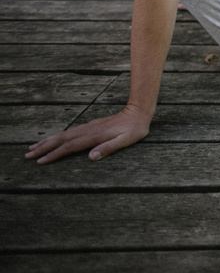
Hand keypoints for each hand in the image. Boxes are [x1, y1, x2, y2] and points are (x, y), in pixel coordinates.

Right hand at [25, 105, 150, 164]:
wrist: (138, 111)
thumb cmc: (135, 129)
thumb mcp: (127, 140)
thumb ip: (109, 148)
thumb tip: (91, 157)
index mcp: (95, 136)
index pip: (70, 146)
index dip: (55, 154)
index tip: (41, 161)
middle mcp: (88, 130)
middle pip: (62, 139)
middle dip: (44, 147)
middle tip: (27, 154)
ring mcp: (88, 127)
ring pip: (63, 134)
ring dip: (47, 141)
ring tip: (33, 147)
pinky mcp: (90, 126)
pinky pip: (69, 132)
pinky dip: (57, 136)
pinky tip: (53, 139)